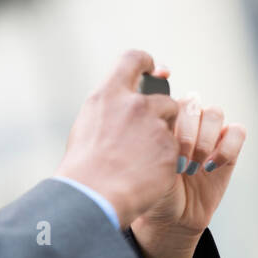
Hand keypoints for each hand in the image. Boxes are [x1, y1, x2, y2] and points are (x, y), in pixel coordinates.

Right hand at [54, 50, 179, 226]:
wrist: (92, 198)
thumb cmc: (82, 168)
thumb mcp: (86, 126)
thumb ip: (108, 109)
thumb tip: (121, 104)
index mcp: (108, 94)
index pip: (133, 59)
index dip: (147, 63)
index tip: (155, 70)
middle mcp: (135, 105)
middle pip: (164, 100)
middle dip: (161, 117)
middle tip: (145, 139)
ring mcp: (155, 127)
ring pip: (172, 128)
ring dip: (162, 141)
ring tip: (139, 163)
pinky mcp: (170, 150)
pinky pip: (175, 152)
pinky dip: (165, 163)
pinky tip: (145, 176)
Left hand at [132, 76, 246, 237]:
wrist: (171, 216)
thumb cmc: (152, 189)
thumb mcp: (144, 165)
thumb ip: (150, 139)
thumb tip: (152, 116)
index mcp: (162, 119)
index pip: (169, 100)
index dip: (168, 117)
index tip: (162, 142)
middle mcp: (186, 121)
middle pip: (193, 103)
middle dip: (186, 133)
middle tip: (179, 162)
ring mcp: (208, 133)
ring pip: (215, 113)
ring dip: (204, 140)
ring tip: (194, 166)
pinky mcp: (228, 148)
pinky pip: (237, 131)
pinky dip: (226, 148)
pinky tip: (211, 167)